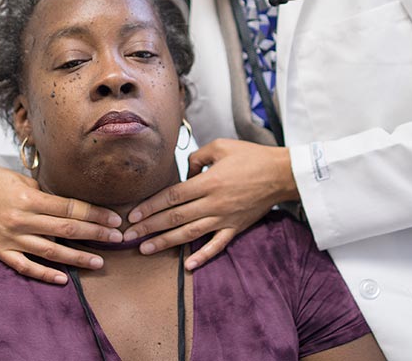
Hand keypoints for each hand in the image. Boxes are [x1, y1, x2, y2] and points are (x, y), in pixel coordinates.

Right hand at [0, 164, 122, 283]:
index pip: (70, 208)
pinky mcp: (0, 250)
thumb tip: (74, 207)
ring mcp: (10, 237)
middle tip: (117, 238)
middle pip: (66, 229)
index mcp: (29, 197)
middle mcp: (21, 218)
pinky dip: (44, 274)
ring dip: (77, 257)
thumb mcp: (23, 180)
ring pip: (50, 251)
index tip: (115, 218)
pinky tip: (64, 279)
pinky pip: (25, 267)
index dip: (95, 214)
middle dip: (95, 234)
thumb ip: (46, 195)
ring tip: (98, 261)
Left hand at [124, 139, 298, 269]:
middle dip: (150, 227)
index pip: (172, 197)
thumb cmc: (251, 157)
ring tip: (146, 249)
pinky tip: (189, 266)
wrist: (281, 174)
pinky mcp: (236, 228)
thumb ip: (197, 158)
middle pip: (175, 217)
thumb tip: (186, 174)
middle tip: (130, 235)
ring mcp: (225, 218)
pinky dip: (203, 256)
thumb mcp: (220, 146)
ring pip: (190, 233)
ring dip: (166, 242)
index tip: (133, 215)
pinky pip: (218, 245)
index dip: (150, 206)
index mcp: (208, 182)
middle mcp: (214, 203)